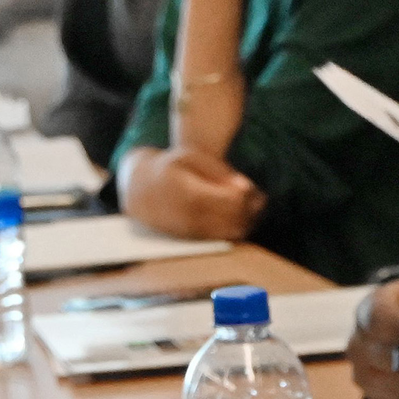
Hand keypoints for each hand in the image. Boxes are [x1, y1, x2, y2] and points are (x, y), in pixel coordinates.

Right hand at [118, 146, 265, 239]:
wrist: (139, 189)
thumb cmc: (169, 168)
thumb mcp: (190, 157)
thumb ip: (219, 170)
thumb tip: (245, 187)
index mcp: (188, 194)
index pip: (228, 201)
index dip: (246, 197)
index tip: (251, 187)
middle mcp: (188, 218)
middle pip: (232, 219)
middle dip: (251, 209)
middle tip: (258, 197)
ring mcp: (189, 233)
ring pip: (229, 233)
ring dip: (248, 221)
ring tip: (251, 205)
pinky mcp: (191, 241)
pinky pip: (221, 239)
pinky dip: (237, 229)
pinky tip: (239, 215)